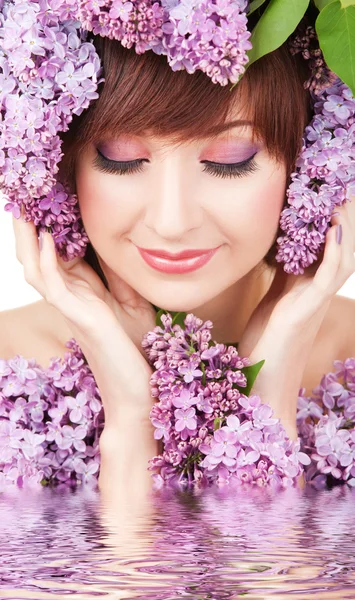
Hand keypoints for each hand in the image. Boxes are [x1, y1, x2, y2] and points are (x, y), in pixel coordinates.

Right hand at [12, 213, 156, 419]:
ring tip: (25, 208)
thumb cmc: (135, 351)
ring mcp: (71, 308)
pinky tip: (48, 237)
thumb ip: (117, 276)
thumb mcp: (130, 303)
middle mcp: (70, 298)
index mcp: (80, 293)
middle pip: (36, 257)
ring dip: (27, 238)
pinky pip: (53, 286)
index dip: (46, 225)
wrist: (136, 391)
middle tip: (22, 195)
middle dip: (27, 227)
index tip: (45, 196)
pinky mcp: (80, 318)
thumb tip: (113, 246)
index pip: (55, 253)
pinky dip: (47, 261)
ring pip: (35, 268)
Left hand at [238, 204, 354, 437]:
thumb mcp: (270, 304)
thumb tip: (274, 253)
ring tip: (340, 201)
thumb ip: (277, 280)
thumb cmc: (262, 348)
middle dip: (337, 218)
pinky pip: (329, 277)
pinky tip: (334, 229)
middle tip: (334, 188)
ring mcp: (314, 302)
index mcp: (302, 289)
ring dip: (341, 229)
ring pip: (340, 258)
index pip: (317, 248)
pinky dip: (333, 253)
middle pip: (335, 248)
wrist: (260, 386)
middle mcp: (313, 293)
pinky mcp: (307, 312)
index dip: (320, 221)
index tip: (315, 193)